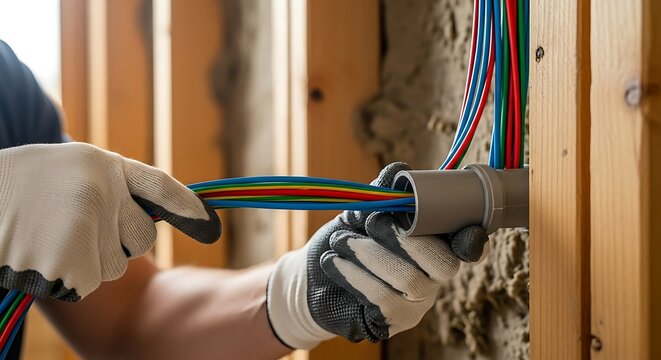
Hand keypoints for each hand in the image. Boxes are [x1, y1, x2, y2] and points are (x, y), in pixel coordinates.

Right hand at [0, 142, 220, 300]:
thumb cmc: (25, 185)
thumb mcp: (72, 168)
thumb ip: (116, 184)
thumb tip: (163, 215)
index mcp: (102, 164)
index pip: (160, 185)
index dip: (188, 207)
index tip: (211, 225)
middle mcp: (101, 191)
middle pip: (141, 238)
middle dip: (117, 241)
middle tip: (73, 225)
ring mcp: (84, 226)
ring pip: (113, 266)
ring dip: (87, 261)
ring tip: (48, 235)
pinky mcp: (68, 262)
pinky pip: (87, 283)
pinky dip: (67, 278)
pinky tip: (40, 256)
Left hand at [266, 163, 487, 348]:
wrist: (311, 277)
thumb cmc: (346, 240)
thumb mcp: (361, 212)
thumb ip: (383, 195)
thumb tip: (398, 171)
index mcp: (434, 245)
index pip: (468, 247)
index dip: (472, 240)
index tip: (466, 231)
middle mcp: (433, 278)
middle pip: (443, 264)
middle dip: (404, 239)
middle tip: (371, 222)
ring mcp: (415, 304)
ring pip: (408, 280)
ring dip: (369, 253)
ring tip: (340, 239)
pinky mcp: (390, 323)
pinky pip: (381, 299)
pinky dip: (353, 274)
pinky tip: (333, 261)